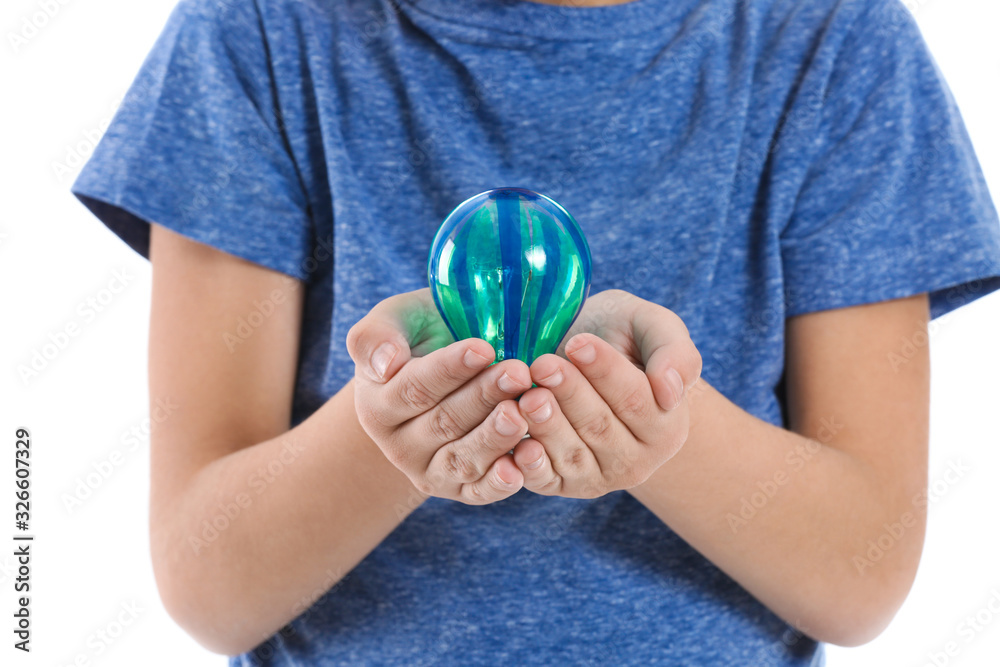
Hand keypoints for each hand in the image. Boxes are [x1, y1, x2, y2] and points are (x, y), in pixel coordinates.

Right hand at [346, 288, 533, 504]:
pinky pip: (478, 492)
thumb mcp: (396, 320)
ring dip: (494, 438)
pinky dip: (498, 484)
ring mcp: (429, 472)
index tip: (484, 348)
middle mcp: (398, 446)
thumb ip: (377, 335)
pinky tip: (520, 468)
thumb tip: (385, 364)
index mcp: (377, 405)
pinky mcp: (460, 490)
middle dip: (483, 397)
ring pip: (462, 459)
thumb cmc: (424, 335)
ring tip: (522, 413)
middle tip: (519, 373)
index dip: (449, 369)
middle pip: (443, 423)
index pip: (413, 388)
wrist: (448, 374)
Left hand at [510, 289, 701, 497]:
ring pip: (572, 454)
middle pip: (600, 427)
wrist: (582, 358)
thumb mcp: (654, 328)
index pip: (635, 399)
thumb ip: (676, 354)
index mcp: (667, 425)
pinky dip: (531, 467)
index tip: (577, 342)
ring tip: (527, 397)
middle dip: (570, 395)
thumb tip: (670, 392)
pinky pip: (547, 480)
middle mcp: (637, 460)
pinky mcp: (562, 484)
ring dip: (547, 427)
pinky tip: (517, 446)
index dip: (605, 371)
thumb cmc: (622, 337)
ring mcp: (599, 476)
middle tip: (542, 365)